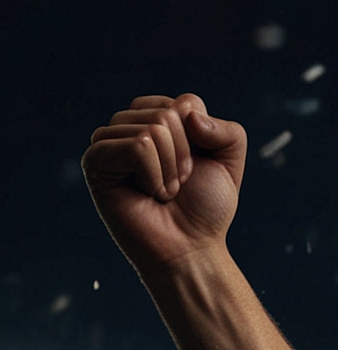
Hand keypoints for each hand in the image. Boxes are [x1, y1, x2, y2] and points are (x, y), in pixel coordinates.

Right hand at [82, 94, 246, 272]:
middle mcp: (130, 125)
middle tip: (178, 184)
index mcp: (158, 118)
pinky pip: (137, 147)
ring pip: (153, 130)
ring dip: (169, 169)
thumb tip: (188, 114)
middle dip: (185, 156)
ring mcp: (109, 141)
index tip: (195, 168)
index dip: (202, 139)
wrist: (190, 247)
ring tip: (162, 191)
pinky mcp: (94, 161)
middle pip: (168, 113)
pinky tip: (146, 193)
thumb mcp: (230, 162)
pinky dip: (153, 175)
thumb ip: (228, 130)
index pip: (187, 102)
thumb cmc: (205, 206)